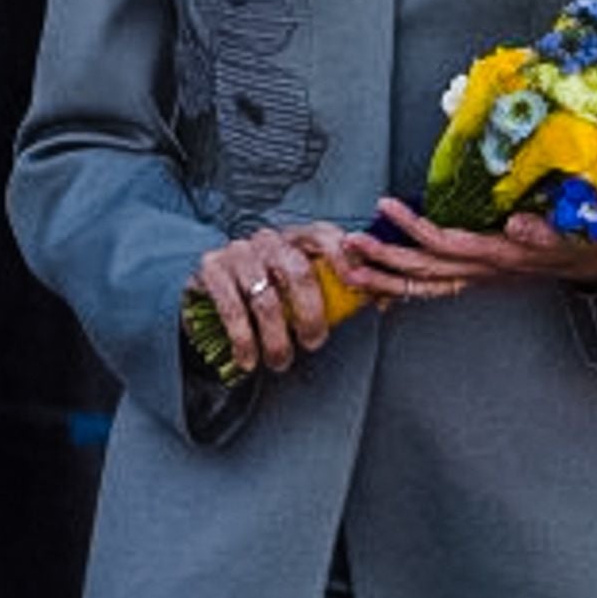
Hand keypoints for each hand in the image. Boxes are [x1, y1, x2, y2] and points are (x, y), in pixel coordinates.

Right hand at [193, 219, 370, 375]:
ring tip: (281, 362)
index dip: (343, 257)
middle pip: (298, 272)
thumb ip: (343, 288)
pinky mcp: (211, 269)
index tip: (356, 284)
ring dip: (276, 337)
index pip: (325, 235)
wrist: (211, 290)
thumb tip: (385, 301)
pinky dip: (243, 339)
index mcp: (297, 236)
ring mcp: (238, 252)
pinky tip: (248, 361)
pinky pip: (232, 308)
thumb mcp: (305, 282)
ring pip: (265, 297)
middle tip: (315, 343)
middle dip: (311, 313)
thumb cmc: (272, 288)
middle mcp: (269, 238)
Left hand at [351, 199, 596, 293]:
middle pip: (422, 270)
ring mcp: (478, 279)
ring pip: (422, 285)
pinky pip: (433, 290)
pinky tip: (382, 285)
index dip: (411, 226)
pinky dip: (403, 288)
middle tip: (348, 245)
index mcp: (499, 255)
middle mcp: (483, 271)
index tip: (386, 206)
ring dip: (383, 280)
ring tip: (350, 271)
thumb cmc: (583, 239)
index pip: (444, 242)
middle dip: (381, 259)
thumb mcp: (572, 231)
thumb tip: (515, 226)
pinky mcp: (478, 280)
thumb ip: (543, 231)